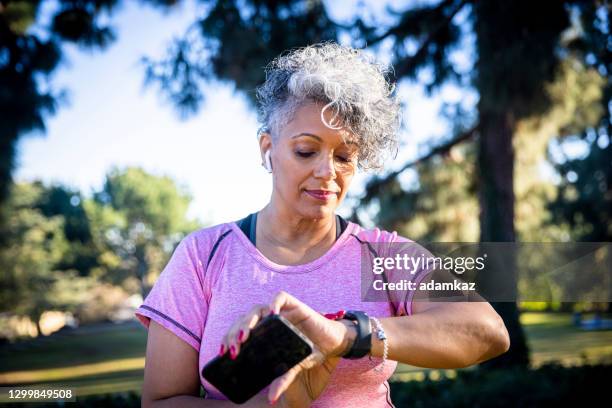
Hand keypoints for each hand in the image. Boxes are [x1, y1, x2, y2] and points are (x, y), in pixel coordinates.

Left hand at [219, 291, 355, 405]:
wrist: (332, 342)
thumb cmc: (310, 352)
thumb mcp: (294, 366)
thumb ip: (283, 378)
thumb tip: (271, 398)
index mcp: (263, 333)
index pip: (240, 332)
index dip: (229, 339)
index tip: (223, 354)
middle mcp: (269, 320)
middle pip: (244, 320)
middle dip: (235, 333)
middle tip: (233, 350)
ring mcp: (280, 311)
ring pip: (257, 309)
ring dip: (248, 321)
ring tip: (245, 336)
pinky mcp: (294, 304)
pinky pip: (280, 297)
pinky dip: (273, 304)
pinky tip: (271, 314)